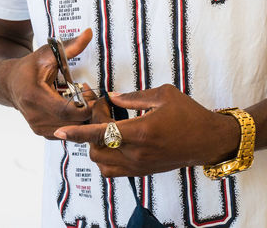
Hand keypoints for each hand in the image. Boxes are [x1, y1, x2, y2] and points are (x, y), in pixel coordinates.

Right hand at [4, 29, 96, 138]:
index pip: (68, 111)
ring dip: (82, 117)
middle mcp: (35, 117)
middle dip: (87, 110)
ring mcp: (38, 127)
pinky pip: (67, 132)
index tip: (89, 91)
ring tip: (80, 100)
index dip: (86, 105)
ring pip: (72, 130)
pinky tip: (73, 108)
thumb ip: (70, 46)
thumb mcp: (48, 53)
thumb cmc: (29, 67)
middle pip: (74, 123)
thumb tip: (89, 32)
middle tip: (88, 94)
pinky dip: (75, 122)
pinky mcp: (42, 132)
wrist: (9, 83)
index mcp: (35, 97)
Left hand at [54, 84, 238, 176]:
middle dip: (91, 132)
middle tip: (104, 113)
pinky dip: (107, 160)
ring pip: (102, 163)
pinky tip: (115, 145)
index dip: (77, 133)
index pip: (100, 133)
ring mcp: (139, 166)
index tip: (59, 132)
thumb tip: (111, 97)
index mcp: (140, 131)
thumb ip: (132, 97)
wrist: (207, 140)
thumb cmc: (189, 115)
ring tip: (108, 130)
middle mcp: (136, 153)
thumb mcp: (163, 95)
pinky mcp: (143, 172)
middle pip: (96, 149)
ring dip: (97, 147)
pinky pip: (114, 172)